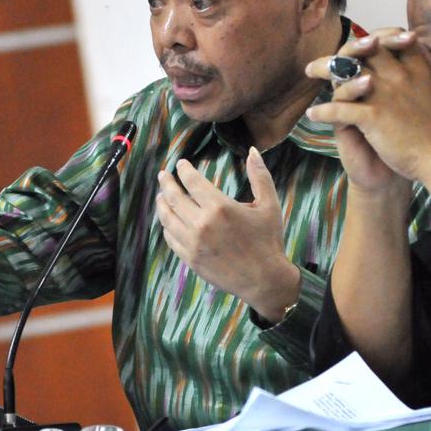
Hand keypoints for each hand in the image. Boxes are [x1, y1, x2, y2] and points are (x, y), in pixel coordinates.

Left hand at [156, 148, 299, 321]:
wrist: (264, 279)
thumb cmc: (268, 240)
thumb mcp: (269, 205)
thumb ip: (260, 176)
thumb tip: (252, 151)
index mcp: (220, 207)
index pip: (192, 182)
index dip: (184, 170)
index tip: (181, 164)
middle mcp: (202, 223)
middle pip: (174, 197)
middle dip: (166, 183)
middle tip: (163, 175)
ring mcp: (193, 243)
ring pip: (167, 218)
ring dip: (162, 203)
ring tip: (161, 196)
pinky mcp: (190, 258)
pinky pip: (171, 238)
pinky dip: (167, 226)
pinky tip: (168, 221)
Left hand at [305, 30, 430, 185]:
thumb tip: (425, 49)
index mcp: (416, 68)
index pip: (389, 40)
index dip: (372, 37)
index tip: (361, 43)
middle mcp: (398, 76)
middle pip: (363, 50)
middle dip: (342, 49)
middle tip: (327, 55)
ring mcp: (385, 95)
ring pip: (345, 72)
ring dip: (323, 69)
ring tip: (310, 72)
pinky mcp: (374, 117)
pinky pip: (340, 109)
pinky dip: (323, 111)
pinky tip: (312, 114)